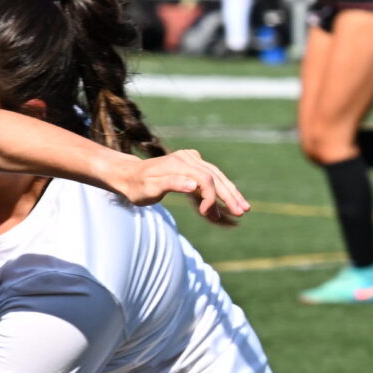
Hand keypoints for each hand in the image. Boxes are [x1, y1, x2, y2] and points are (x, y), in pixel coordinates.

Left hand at [111, 149, 249, 224]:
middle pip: (215, 177)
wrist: (128, 176)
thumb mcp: (149, 188)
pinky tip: (227, 203)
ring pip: (216, 176)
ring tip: (243, 208)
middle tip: (243, 210)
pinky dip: (219, 191)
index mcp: (179, 163)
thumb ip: (171, 184)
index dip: (211, 197)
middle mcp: (188, 158)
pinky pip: (210, 178)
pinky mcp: (191, 165)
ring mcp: (191, 160)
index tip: (209, 214)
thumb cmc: (137, 186)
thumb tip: (194, 185)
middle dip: (230, 195)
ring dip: (230, 193)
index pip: (204, 180)